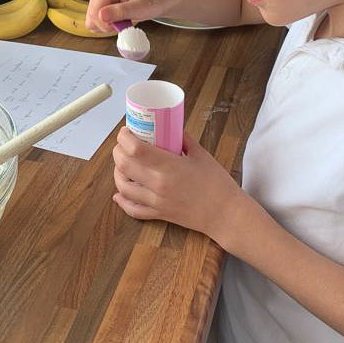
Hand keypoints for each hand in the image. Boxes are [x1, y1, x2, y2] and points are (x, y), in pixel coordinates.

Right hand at [85, 0, 168, 33]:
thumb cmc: (151, 1)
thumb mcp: (138, 8)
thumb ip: (119, 12)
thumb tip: (101, 16)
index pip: (94, 13)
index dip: (106, 25)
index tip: (121, 25)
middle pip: (91, 17)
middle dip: (107, 25)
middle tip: (123, 22)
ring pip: (92, 20)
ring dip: (107, 25)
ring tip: (122, 20)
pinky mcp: (99, 3)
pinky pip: (95, 20)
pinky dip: (106, 24)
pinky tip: (117, 19)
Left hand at [112, 127, 244, 238]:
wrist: (225, 214)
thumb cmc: (217, 184)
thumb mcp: (201, 155)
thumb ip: (184, 140)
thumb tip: (172, 128)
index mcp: (169, 167)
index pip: (136, 149)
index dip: (125, 138)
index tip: (125, 131)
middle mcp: (158, 184)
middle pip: (125, 165)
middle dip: (118, 152)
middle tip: (122, 145)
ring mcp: (156, 201)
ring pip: (124, 187)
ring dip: (118, 173)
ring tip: (122, 164)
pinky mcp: (159, 214)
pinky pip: (133, 209)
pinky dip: (122, 200)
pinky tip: (119, 193)